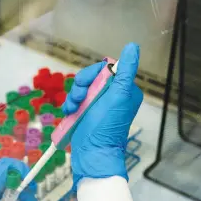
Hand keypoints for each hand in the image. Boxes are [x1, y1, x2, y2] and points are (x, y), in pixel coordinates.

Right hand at [62, 43, 142, 188]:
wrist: (92, 154)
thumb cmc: (105, 127)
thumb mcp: (118, 96)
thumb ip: (125, 71)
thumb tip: (132, 46)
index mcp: (124, 90)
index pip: (105, 70)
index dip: (91, 75)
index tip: (85, 86)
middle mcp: (112, 96)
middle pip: (91, 79)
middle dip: (80, 88)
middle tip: (78, 100)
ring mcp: (98, 106)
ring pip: (81, 90)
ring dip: (73, 97)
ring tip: (72, 109)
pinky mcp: (86, 115)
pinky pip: (76, 102)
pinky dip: (70, 105)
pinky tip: (67, 113)